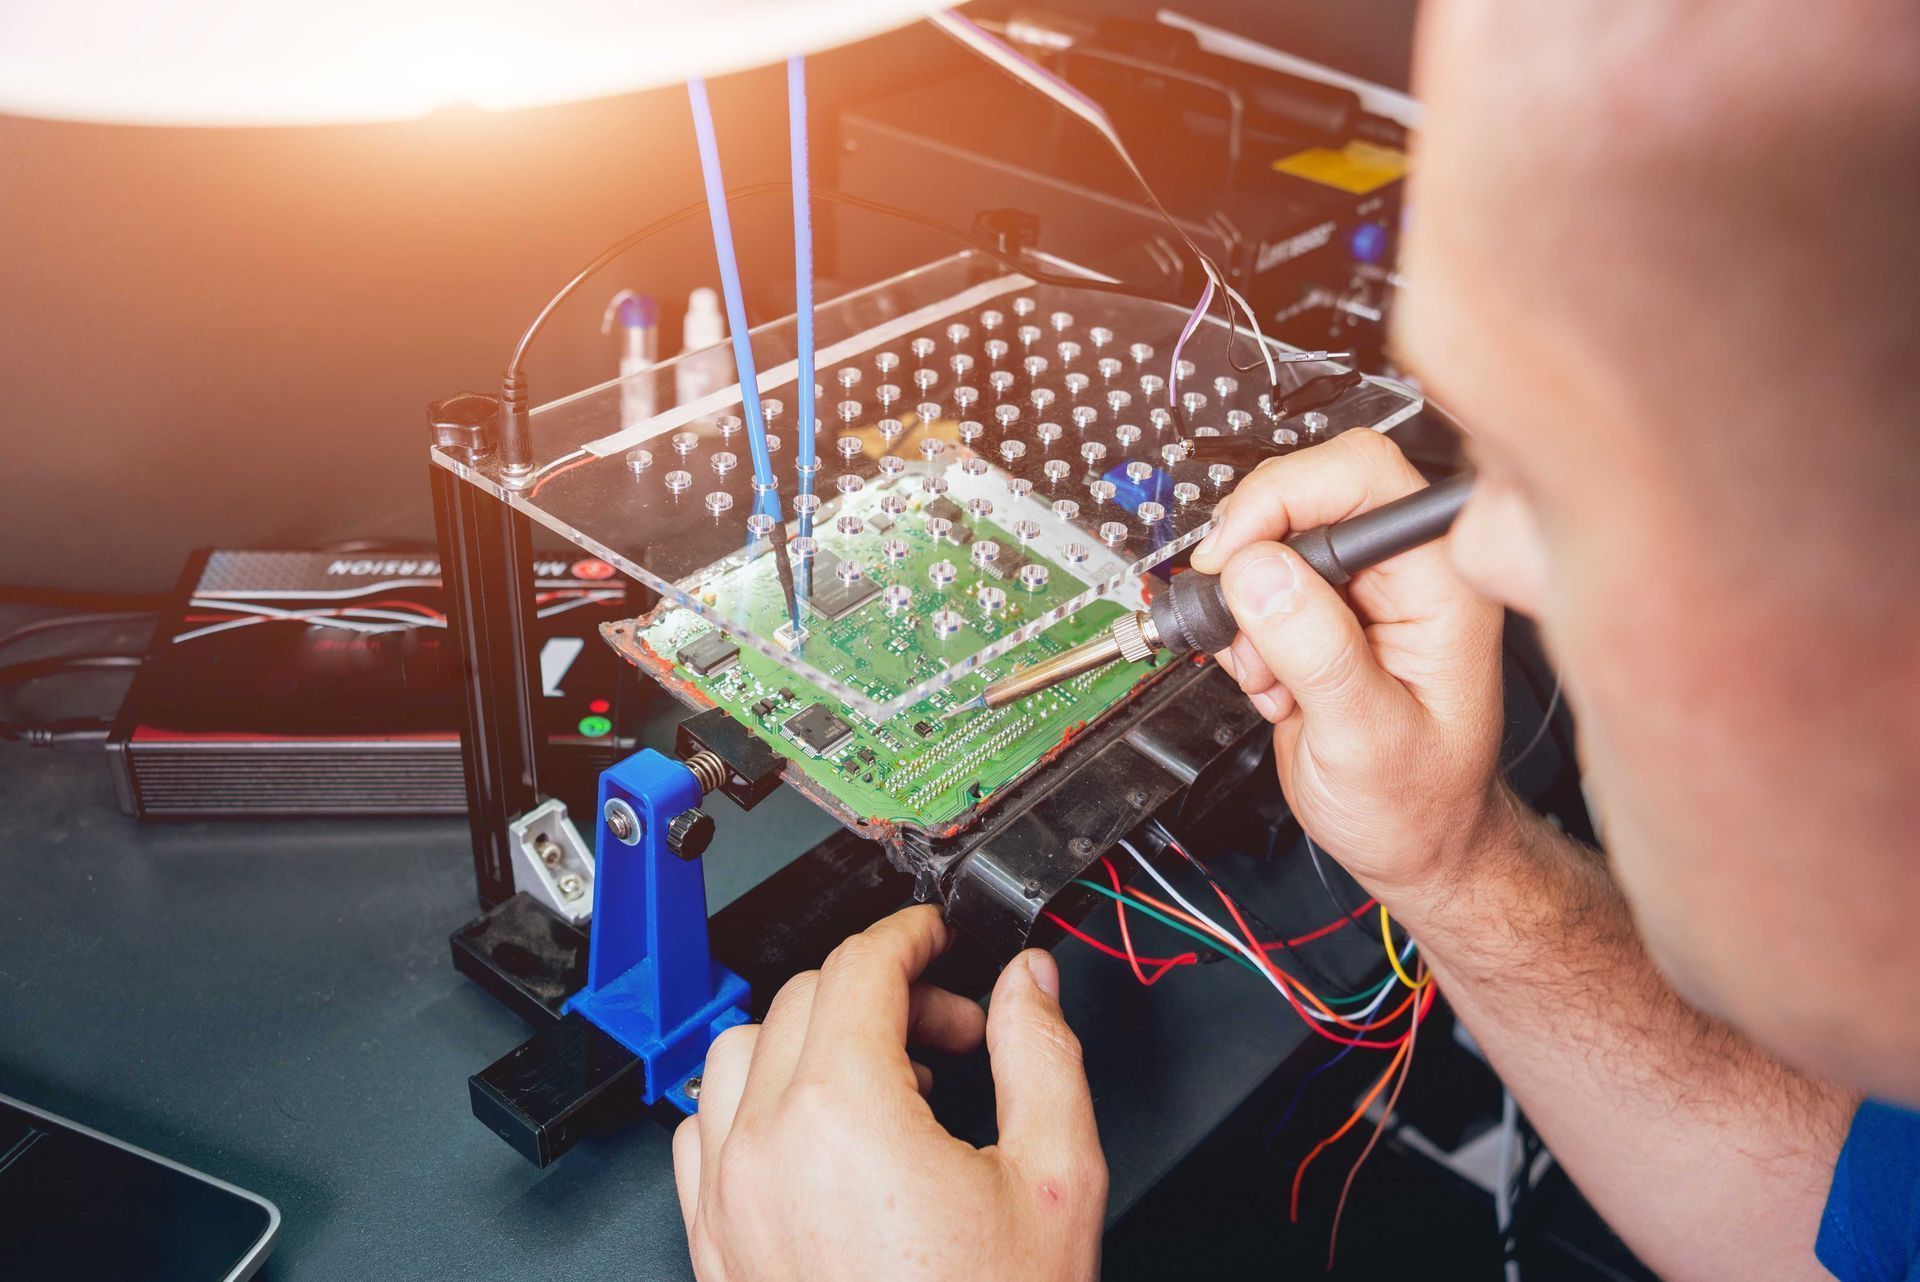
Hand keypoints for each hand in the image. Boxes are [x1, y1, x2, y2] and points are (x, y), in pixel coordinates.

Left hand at [673, 905, 1105, 1281]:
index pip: (859, 968)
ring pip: (737, 1054)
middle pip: (803, 1000)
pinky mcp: (714, 1250)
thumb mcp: (1056, 1180)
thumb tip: (1027, 987)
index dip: (910, 936)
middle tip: (953, 1032)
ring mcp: (727, 1203)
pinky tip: (815, 1131)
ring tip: (884, 1077)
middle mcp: (765, 1149)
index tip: (938, 936)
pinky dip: (752, 1104)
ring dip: (808, 1039)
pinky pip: (702, 1133)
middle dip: (882, 993)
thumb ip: (1041, 1056)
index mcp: (844, 1114)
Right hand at [1188, 429, 1507, 895]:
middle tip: (1238, 629)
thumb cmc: (1420, 805)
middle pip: (1302, 498)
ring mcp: (1358, 592)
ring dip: (1243, 614)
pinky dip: (1241, 639)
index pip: (1360, 475)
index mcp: (1440, 581)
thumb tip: (1258, 572)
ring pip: (1268, 545)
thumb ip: (1317, 652)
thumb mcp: (1367, 739)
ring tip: (1270, 680)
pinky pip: (1254, 589)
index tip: (1234, 557)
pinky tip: (1273, 689)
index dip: (1284, 498)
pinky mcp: (1319, 615)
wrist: (1412, 845)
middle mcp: (1402, 573)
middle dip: (1252, 564)